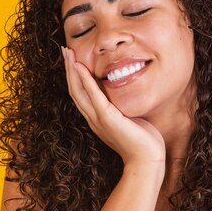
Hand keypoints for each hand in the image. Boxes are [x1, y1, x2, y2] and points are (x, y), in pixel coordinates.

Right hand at [62, 47, 165, 165]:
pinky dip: (85, 80)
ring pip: (78, 90)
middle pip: (74, 89)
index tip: (72, 60)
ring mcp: (98, 118)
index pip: (80, 94)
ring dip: (72, 70)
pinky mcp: (107, 118)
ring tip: (68, 53)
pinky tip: (80, 67)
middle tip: (64, 50)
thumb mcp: (129, 118)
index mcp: (96, 118)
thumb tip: (124, 93)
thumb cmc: (143, 141)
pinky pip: (93, 95)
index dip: (74, 76)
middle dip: (68, 69)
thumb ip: (122, 106)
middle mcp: (92, 118)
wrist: (147, 160)